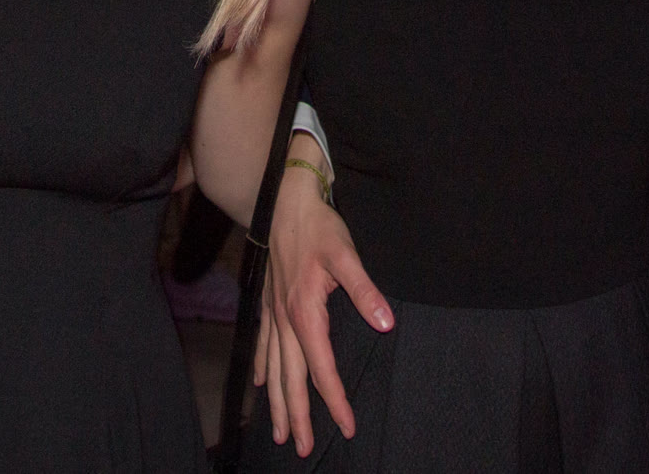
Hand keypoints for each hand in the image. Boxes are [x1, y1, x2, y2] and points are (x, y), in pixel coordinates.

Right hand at [256, 161, 393, 456]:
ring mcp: (273, 313)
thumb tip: (386, 322)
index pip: (321, 368)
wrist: (285, 200)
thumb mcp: (346, 254)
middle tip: (304, 448)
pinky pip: (264, 346)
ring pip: (274, 368)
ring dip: (277, 402)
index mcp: (305, 313)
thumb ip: (365, 290)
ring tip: (280, 432)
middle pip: (291, 378)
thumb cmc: (318, 227)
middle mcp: (285, 320)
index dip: (334, 399)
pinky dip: (264, 369)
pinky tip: (262, 384)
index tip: (346, 426)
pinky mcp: (269, 303)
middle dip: (298, 415)